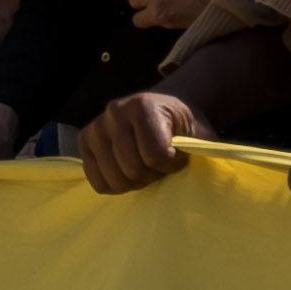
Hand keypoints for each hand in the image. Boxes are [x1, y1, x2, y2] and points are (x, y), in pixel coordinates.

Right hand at [79, 88, 210, 194]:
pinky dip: (116, 184)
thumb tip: (206, 174)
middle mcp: (114, 112)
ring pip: (114, 179)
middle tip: (162, 164)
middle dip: (153, 175)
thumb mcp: (200, 135)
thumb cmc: (186, 127)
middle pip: (133, 170)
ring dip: (135, 181)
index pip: (155, 155)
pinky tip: (129, 171)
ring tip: (146, 167)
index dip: (172, 164)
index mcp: (142, 105)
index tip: (179, 157)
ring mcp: (96, 127)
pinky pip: (98, 181)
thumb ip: (201, 152)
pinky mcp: (85, 142)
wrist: (167, 109)